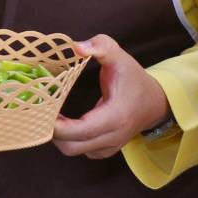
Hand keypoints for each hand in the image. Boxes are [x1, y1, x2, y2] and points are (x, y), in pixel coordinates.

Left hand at [51, 35, 168, 158]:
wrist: (154, 102)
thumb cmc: (134, 78)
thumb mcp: (120, 57)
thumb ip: (100, 46)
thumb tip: (76, 47)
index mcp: (116, 116)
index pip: (82, 130)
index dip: (58, 126)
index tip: (44, 109)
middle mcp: (113, 137)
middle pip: (72, 146)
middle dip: (53, 131)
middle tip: (42, 110)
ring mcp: (109, 147)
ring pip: (74, 151)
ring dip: (58, 136)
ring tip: (51, 113)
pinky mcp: (105, 150)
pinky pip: (80, 150)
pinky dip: (68, 139)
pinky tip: (63, 122)